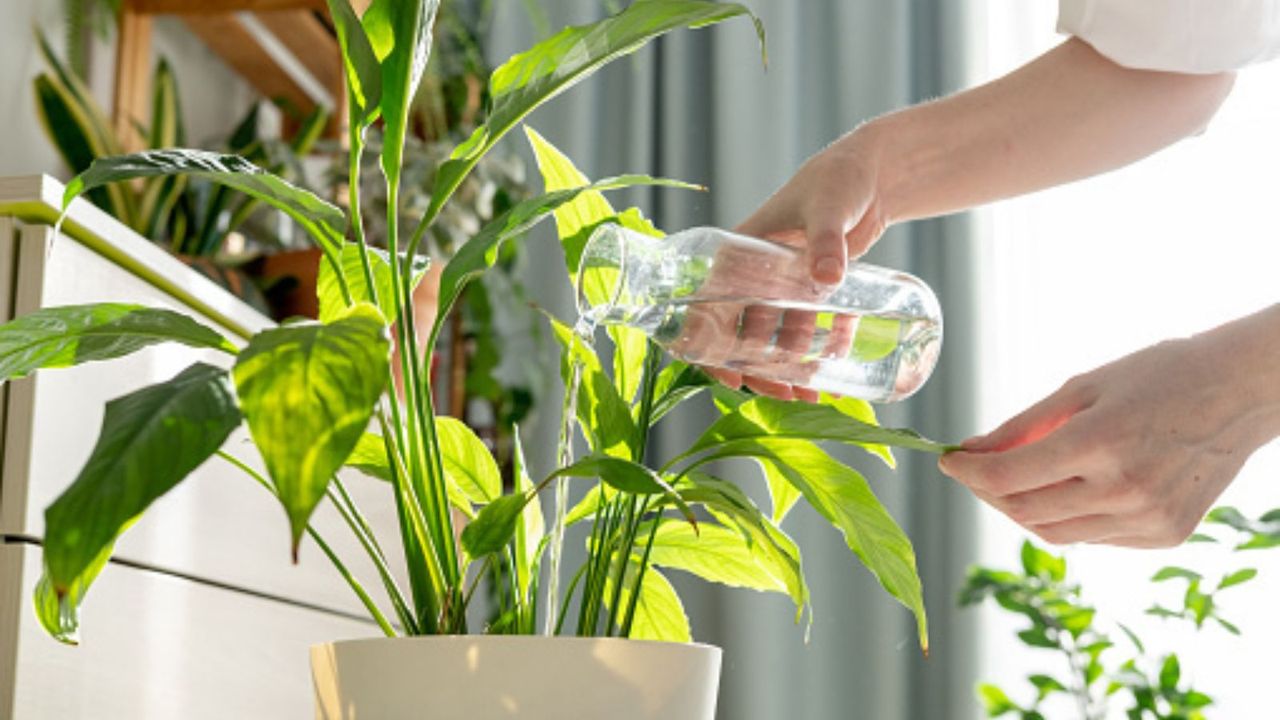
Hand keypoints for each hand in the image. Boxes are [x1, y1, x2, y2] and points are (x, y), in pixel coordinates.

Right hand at [699, 130, 888, 400]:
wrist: (871, 176)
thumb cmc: (836, 181)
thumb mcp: (827, 210)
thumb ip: (826, 241)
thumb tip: (828, 279)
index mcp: (738, 252)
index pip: (708, 304)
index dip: (709, 345)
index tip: (730, 375)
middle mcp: (753, 274)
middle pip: (741, 333)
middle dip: (758, 367)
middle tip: (784, 392)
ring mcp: (781, 286)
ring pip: (774, 338)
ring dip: (789, 366)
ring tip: (811, 392)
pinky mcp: (809, 292)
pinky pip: (805, 330)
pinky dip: (817, 350)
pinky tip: (835, 366)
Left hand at [939, 321, 1279, 547]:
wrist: (1240, 393)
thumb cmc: (1160, 375)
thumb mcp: (1083, 387)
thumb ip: (1023, 425)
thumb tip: (971, 450)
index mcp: (1099, 444)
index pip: (1007, 476)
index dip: (966, 471)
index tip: (947, 459)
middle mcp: (1123, 491)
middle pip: (1024, 510)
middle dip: (987, 491)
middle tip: (974, 469)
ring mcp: (1147, 520)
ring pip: (1055, 532)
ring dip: (1023, 508)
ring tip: (1016, 477)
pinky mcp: (1164, 535)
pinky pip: (1093, 537)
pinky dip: (1068, 516)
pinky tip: (1071, 487)